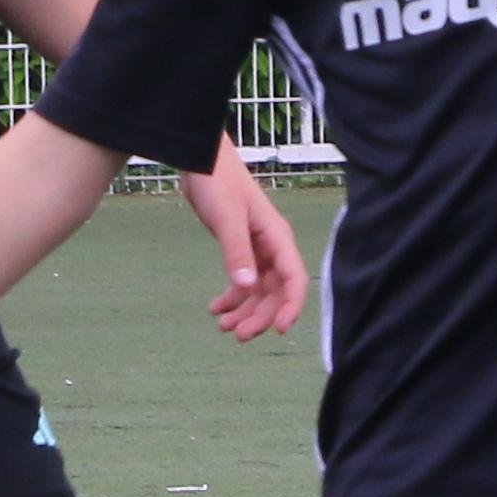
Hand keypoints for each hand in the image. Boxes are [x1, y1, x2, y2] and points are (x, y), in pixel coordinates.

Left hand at [181, 166, 307, 339]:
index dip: (290, 307)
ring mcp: (257, 249)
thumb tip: (247, 287)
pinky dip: (231, 297)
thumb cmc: (219, 182)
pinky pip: (243, 281)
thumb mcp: (227, 219)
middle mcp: (272, 247)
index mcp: (277, 238)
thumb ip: (237, 252)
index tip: (278, 330)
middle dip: (259, 316)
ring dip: (244, 311)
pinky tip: (215, 308)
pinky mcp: (241, 249)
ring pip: (258, 290)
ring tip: (222, 327)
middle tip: (236, 335)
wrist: (202, 161)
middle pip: (275, 291)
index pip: (294, 279)